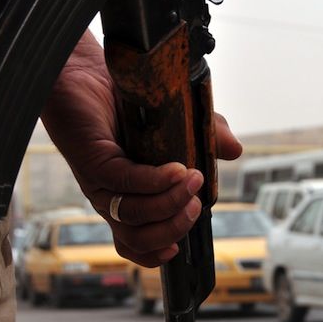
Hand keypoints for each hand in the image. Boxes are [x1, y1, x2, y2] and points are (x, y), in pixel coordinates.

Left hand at [41, 30, 241, 266]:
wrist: (87, 67)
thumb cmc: (127, 99)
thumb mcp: (180, 120)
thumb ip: (208, 136)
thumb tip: (235, 150)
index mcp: (126, 196)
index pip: (134, 242)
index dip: (155, 253)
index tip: (181, 248)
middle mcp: (109, 195)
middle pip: (135, 237)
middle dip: (172, 229)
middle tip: (196, 204)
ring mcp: (98, 179)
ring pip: (130, 215)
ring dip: (168, 205)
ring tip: (193, 183)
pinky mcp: (92, 157)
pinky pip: (123, 181)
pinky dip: (155, 181)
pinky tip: (177, 170)